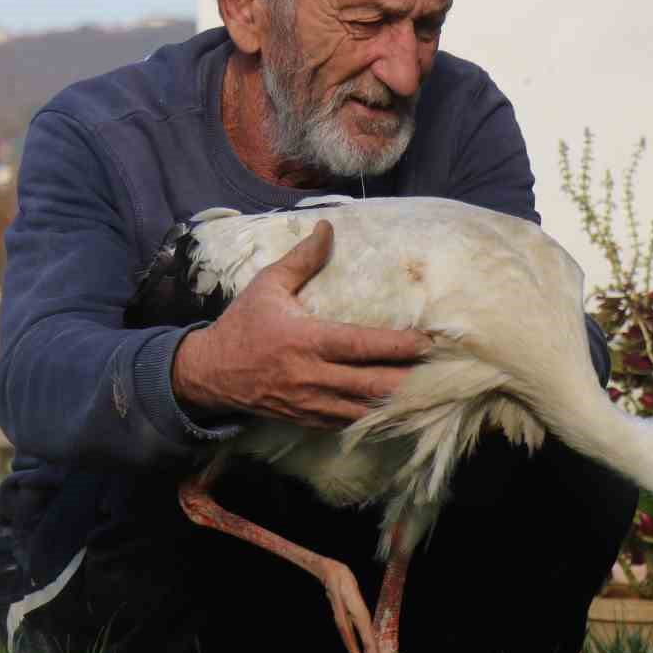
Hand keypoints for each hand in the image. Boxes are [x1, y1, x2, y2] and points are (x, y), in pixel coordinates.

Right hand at [171, 221, 430, 427]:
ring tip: (428, 391)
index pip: (363, 345)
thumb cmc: (243, 325)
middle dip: (411, 380)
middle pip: (374, 385)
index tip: (431, 341)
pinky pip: (350, 424)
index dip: (400, 346)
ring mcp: (312, 404)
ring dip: (397, 403)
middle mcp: (313, 376)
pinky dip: (375, 417)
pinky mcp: (308, 421)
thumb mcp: (267, 285)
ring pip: (366, 411)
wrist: (209, 374)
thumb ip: (302, 259)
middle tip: (443, 370)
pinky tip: (396, 408)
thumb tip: (328, 228)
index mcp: (307, 340)